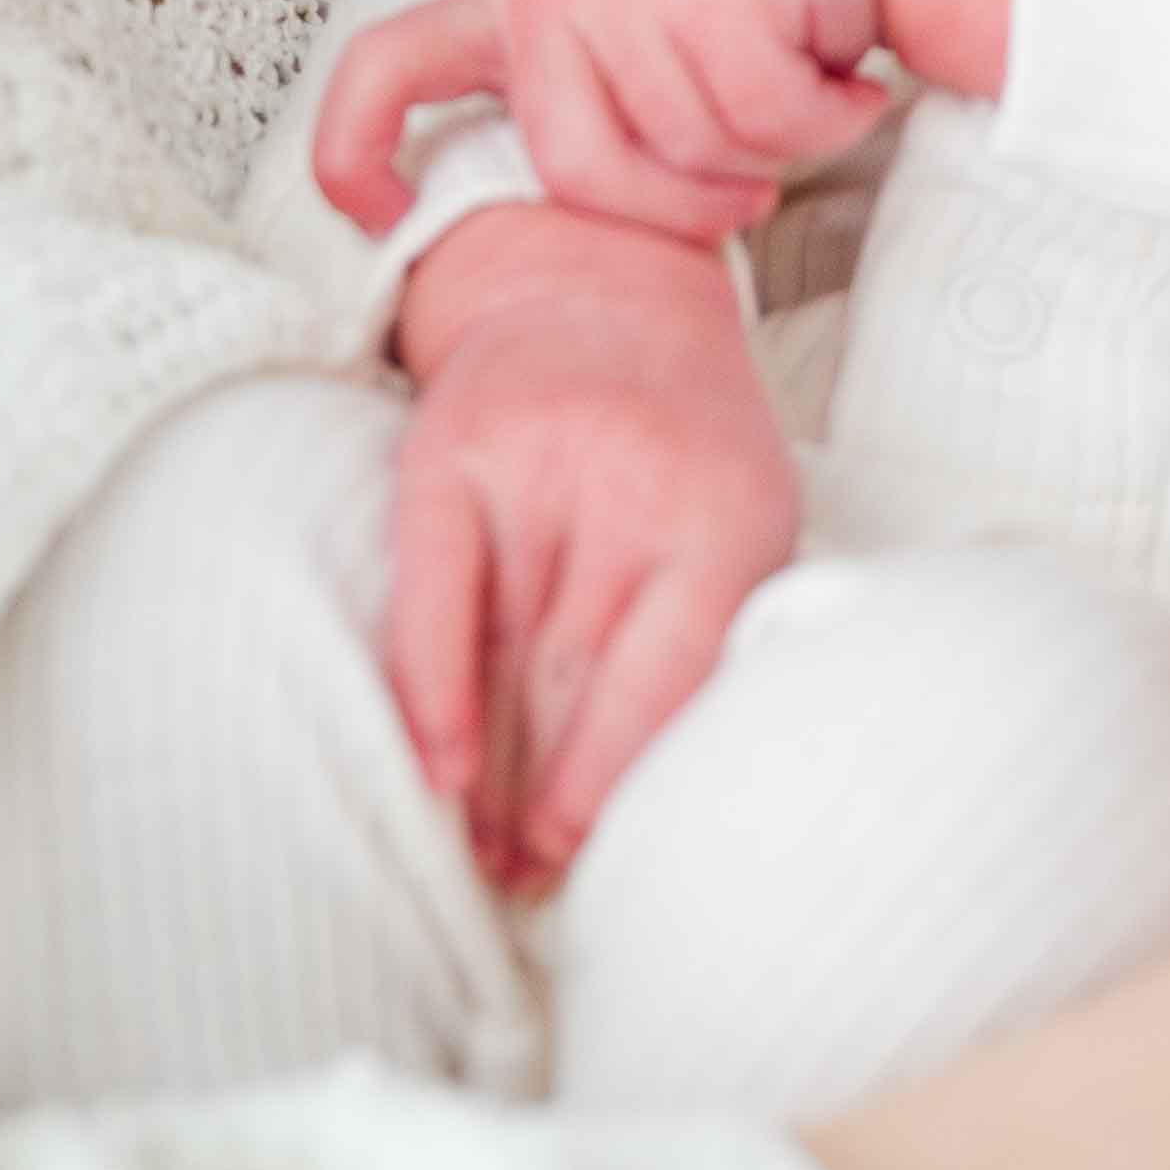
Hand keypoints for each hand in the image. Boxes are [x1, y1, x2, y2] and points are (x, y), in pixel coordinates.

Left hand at [309, 0, 1012, 249]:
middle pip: (576, 166)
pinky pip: (766, 115)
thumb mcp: (628, 67)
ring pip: (690, 147)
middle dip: (678, 210)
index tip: (379, 219)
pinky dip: (822, 125)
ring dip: (768, 156)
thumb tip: (545, 258)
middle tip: (743, 192)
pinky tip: (837, 87)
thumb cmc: (735, 25)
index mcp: (510, 12)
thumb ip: (582, 128)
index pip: (384, 65)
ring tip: (790, 100)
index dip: (350, 148)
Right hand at [386, 211, 801, 893]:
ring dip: (486, 767)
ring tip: (478, 850)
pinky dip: (428, 687)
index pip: (672, 668)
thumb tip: (664, 799)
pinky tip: (432, 767)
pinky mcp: (452, 447)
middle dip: (547, 792)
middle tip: (524, 880)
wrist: (597, 289)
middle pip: (579, 672)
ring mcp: (537, 459)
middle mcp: (633, 476)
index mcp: (729, 508)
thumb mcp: (741, 519)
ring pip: (504, 646)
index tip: (576, 848)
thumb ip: (714, 635)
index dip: (615, 769)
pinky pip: (432, 590)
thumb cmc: (683, 445)